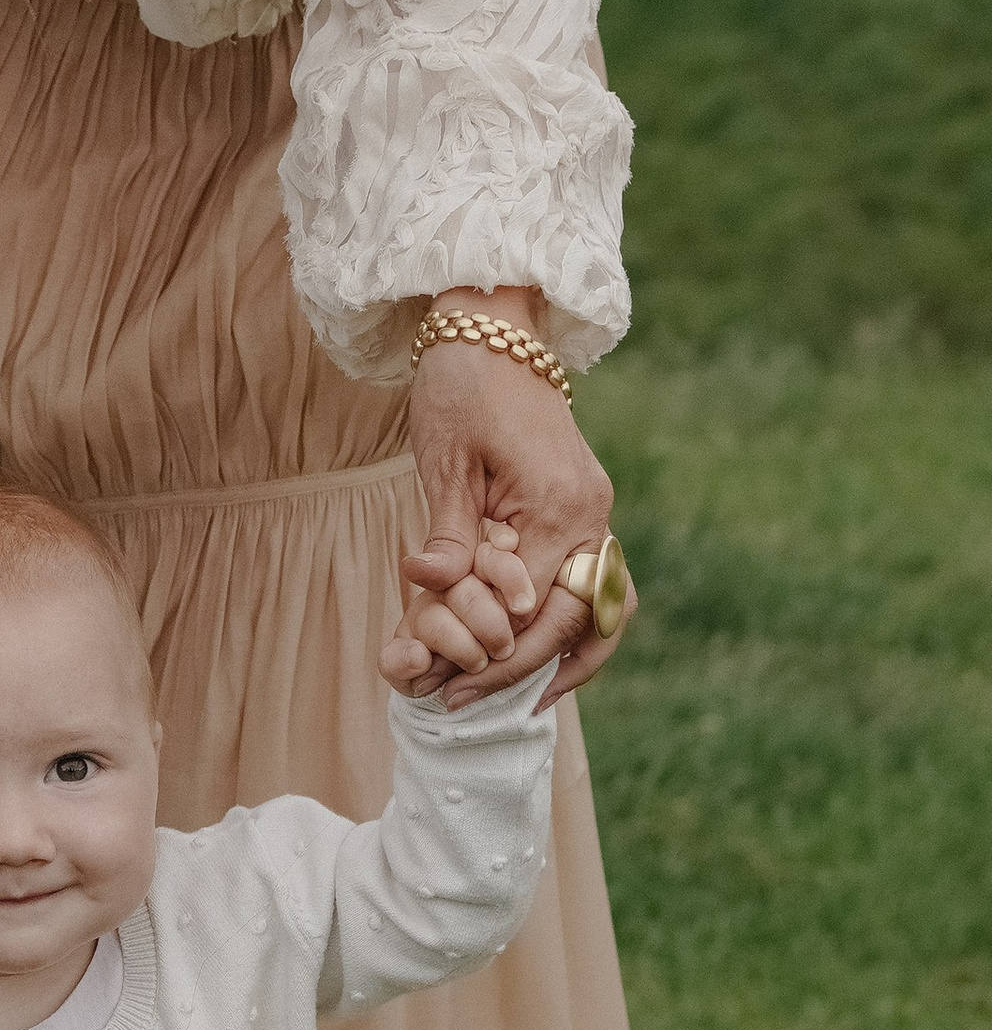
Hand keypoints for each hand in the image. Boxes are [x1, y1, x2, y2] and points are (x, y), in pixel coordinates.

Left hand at [382, 294, 632, 709]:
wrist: (494, 328)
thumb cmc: (462, 385)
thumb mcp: (444, 459)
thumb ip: (447, 531)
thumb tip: (430, 586)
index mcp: (559, 506)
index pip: (532, 610)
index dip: (490, 656)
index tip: (443, 688)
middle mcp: (592, 514)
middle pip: (573, 621)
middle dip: (518, 668)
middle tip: (459, 700)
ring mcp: (595, 510)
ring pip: (599, 608)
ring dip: (562, 655)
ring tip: (519, 698)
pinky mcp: (584, 506)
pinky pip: (589, 581)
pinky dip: (566, 622)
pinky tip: (530, 652)